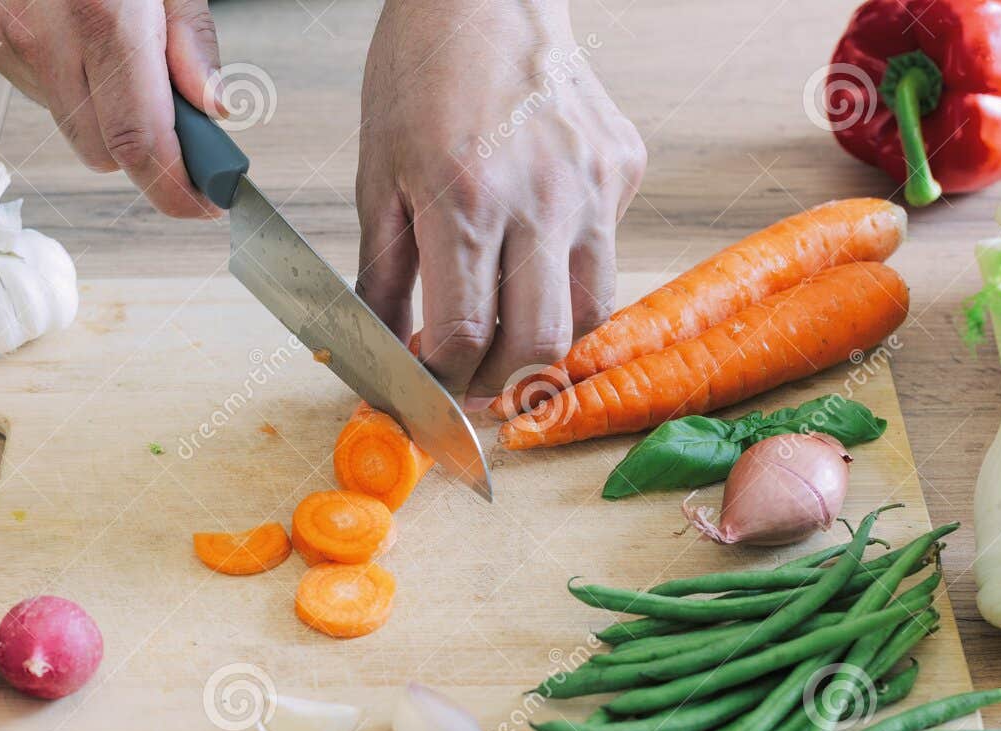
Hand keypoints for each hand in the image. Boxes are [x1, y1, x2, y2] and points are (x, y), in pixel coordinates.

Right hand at [0, 0, 222, 217]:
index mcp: (102, 16)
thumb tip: (215, 110)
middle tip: (162, 108)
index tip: (204, 202)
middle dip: (137, 144)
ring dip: (90, 101)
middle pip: (100, 153)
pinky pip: (18, 84)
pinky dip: (46, 70)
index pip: (139, 144)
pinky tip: (52, 21)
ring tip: (95, 34)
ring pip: (61, 120)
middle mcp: (38, 34)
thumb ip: (191, 39)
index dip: (175, 188)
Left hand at [355, 0, 645, 407]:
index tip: (425, 389)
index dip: (441, 382)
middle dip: (496, 383)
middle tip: (466, 382)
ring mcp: (593, 184)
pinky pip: (605, 255)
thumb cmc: (420, 72)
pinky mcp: (622, 168)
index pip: (464, 336)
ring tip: (503, 333)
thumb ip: (383, 276)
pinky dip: (567, 278)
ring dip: (542, 342)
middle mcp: (542, 196)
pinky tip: (532, 255)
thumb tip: (378, 354)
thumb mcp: (378, 176)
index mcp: (466, 198)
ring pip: (587, 314)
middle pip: (538, 344)